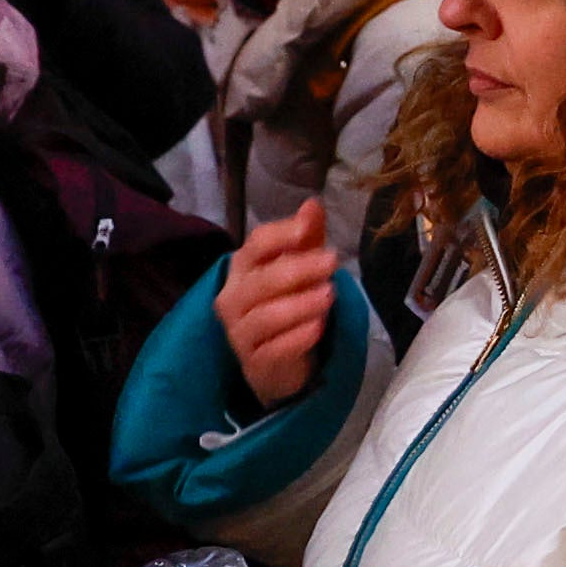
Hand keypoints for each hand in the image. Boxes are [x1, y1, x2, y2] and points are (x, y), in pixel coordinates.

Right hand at [214, 196, 340, 406]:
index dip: (280, 236)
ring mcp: (240, 332)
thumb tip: (313, 203)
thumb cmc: (286, 306)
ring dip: (300, 304)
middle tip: (332, 262)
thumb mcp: (298, 268)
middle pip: (262, 281)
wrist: (277, 364)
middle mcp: (233, 298)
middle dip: (298, 269)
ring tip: (330, 294)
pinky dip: (297, 338)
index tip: (307, 230)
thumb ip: (305, 237)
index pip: (255, 245)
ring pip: (266, 316)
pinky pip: (274, 349)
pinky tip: (318, 328)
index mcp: (243, 268)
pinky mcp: (254, 362)